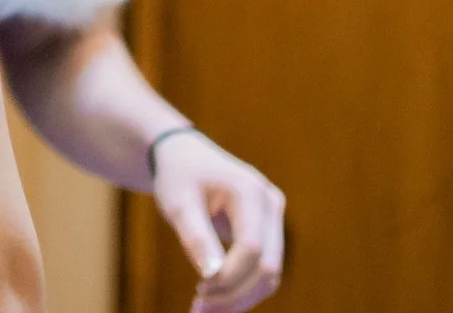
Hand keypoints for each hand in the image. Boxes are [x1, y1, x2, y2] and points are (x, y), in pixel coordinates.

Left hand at [152, 131, 284, 312]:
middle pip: (268, 265)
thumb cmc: (179, 176)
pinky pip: (264, 266)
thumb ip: (196, 237)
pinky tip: (216, 299)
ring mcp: (274, 215)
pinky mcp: (269, 228)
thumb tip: (212, 276)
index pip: (251, 249)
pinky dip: (243, 287)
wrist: (185, 156)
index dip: (229, 278)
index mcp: (249, 190)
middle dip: (236, 295)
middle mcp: (271, 202)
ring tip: (204, 309)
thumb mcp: (178, 203)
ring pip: (270, 272)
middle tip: (200, 310)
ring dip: (241, 297)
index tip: (199, 291)